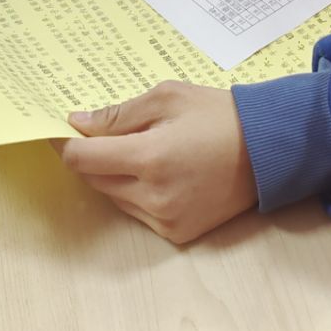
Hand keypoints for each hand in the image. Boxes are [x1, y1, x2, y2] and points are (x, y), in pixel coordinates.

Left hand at [57, 81, 256, 244]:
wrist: (268, 149)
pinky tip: (160, 173)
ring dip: (115, 175)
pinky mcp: (177, 233)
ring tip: (143, 150)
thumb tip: (78, 124)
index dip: (66, 143)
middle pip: (94, 179)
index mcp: (148, 158)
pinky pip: (138, 212)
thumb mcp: (168, 97)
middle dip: (93, 156)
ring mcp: (165, 219)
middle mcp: (152, 196)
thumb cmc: (217, 115)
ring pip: (114, 197)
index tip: (62, 130)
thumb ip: (119, 114)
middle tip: (106, 134)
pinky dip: (137, 193)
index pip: (82, 159)